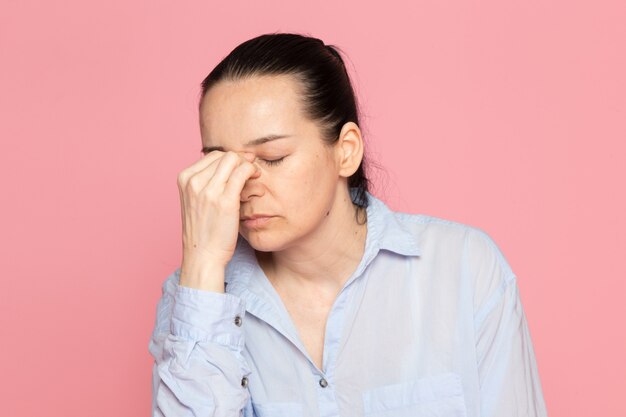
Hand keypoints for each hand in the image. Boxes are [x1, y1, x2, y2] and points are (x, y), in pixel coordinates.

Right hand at [176, 150, 259, 287]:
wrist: (203, 255)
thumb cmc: (203, 229)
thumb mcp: (196, 200)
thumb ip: (206, 181)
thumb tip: (226, 164)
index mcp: (184, 179)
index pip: (211, 156)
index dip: (229, 159)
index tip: (239, 167)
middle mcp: (194, 182)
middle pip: (223, 156)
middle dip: (239, 159)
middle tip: (249, 169)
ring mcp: (208, 191)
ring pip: (233, 160)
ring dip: (246, 164)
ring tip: (253, 174)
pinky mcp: (225, 200)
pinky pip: (242, 172)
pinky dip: (251, 170)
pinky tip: (255, 177)